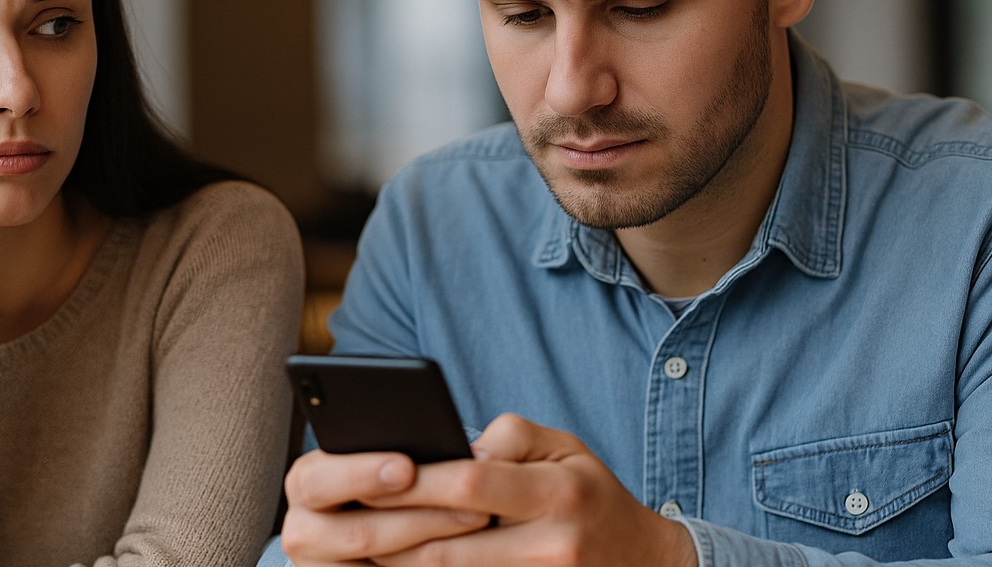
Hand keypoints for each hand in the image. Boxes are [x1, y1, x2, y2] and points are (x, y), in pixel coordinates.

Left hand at [281, 414, 696, 566]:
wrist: (645, 563)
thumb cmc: (590, 493)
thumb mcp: (564, 447)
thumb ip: (510, 437)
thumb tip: (455, 445)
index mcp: (558, 492)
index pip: (471, 483)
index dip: (419, 482)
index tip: (377, 473)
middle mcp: (551, 545)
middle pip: (449, 545)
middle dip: (393, 533)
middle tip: (347, 519)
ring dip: (401, 565)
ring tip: (359, 546)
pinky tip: (397, 566)